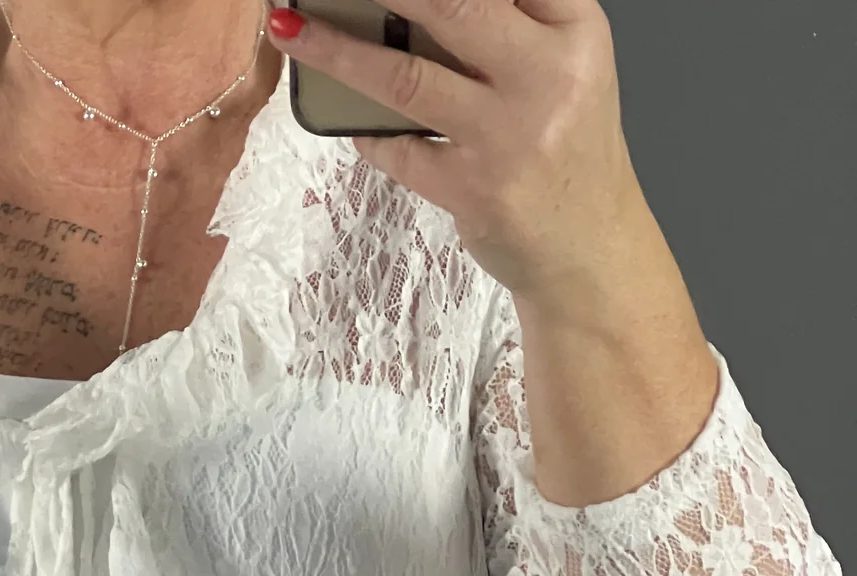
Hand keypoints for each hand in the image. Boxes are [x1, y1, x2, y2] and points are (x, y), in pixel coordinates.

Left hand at [267, 0, 650, 302]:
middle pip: (452, 5)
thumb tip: (410, 9)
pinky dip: (365, 133)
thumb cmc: (563, 145)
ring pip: (405, 77)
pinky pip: (397, 150)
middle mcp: (547, 75)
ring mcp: (507, 136)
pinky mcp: (472, 189)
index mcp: (574, 29)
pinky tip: (348, 122)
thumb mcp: (562, 67)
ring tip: (289, 29)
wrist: (587, 249)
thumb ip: (510, 23)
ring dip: (337, 52)